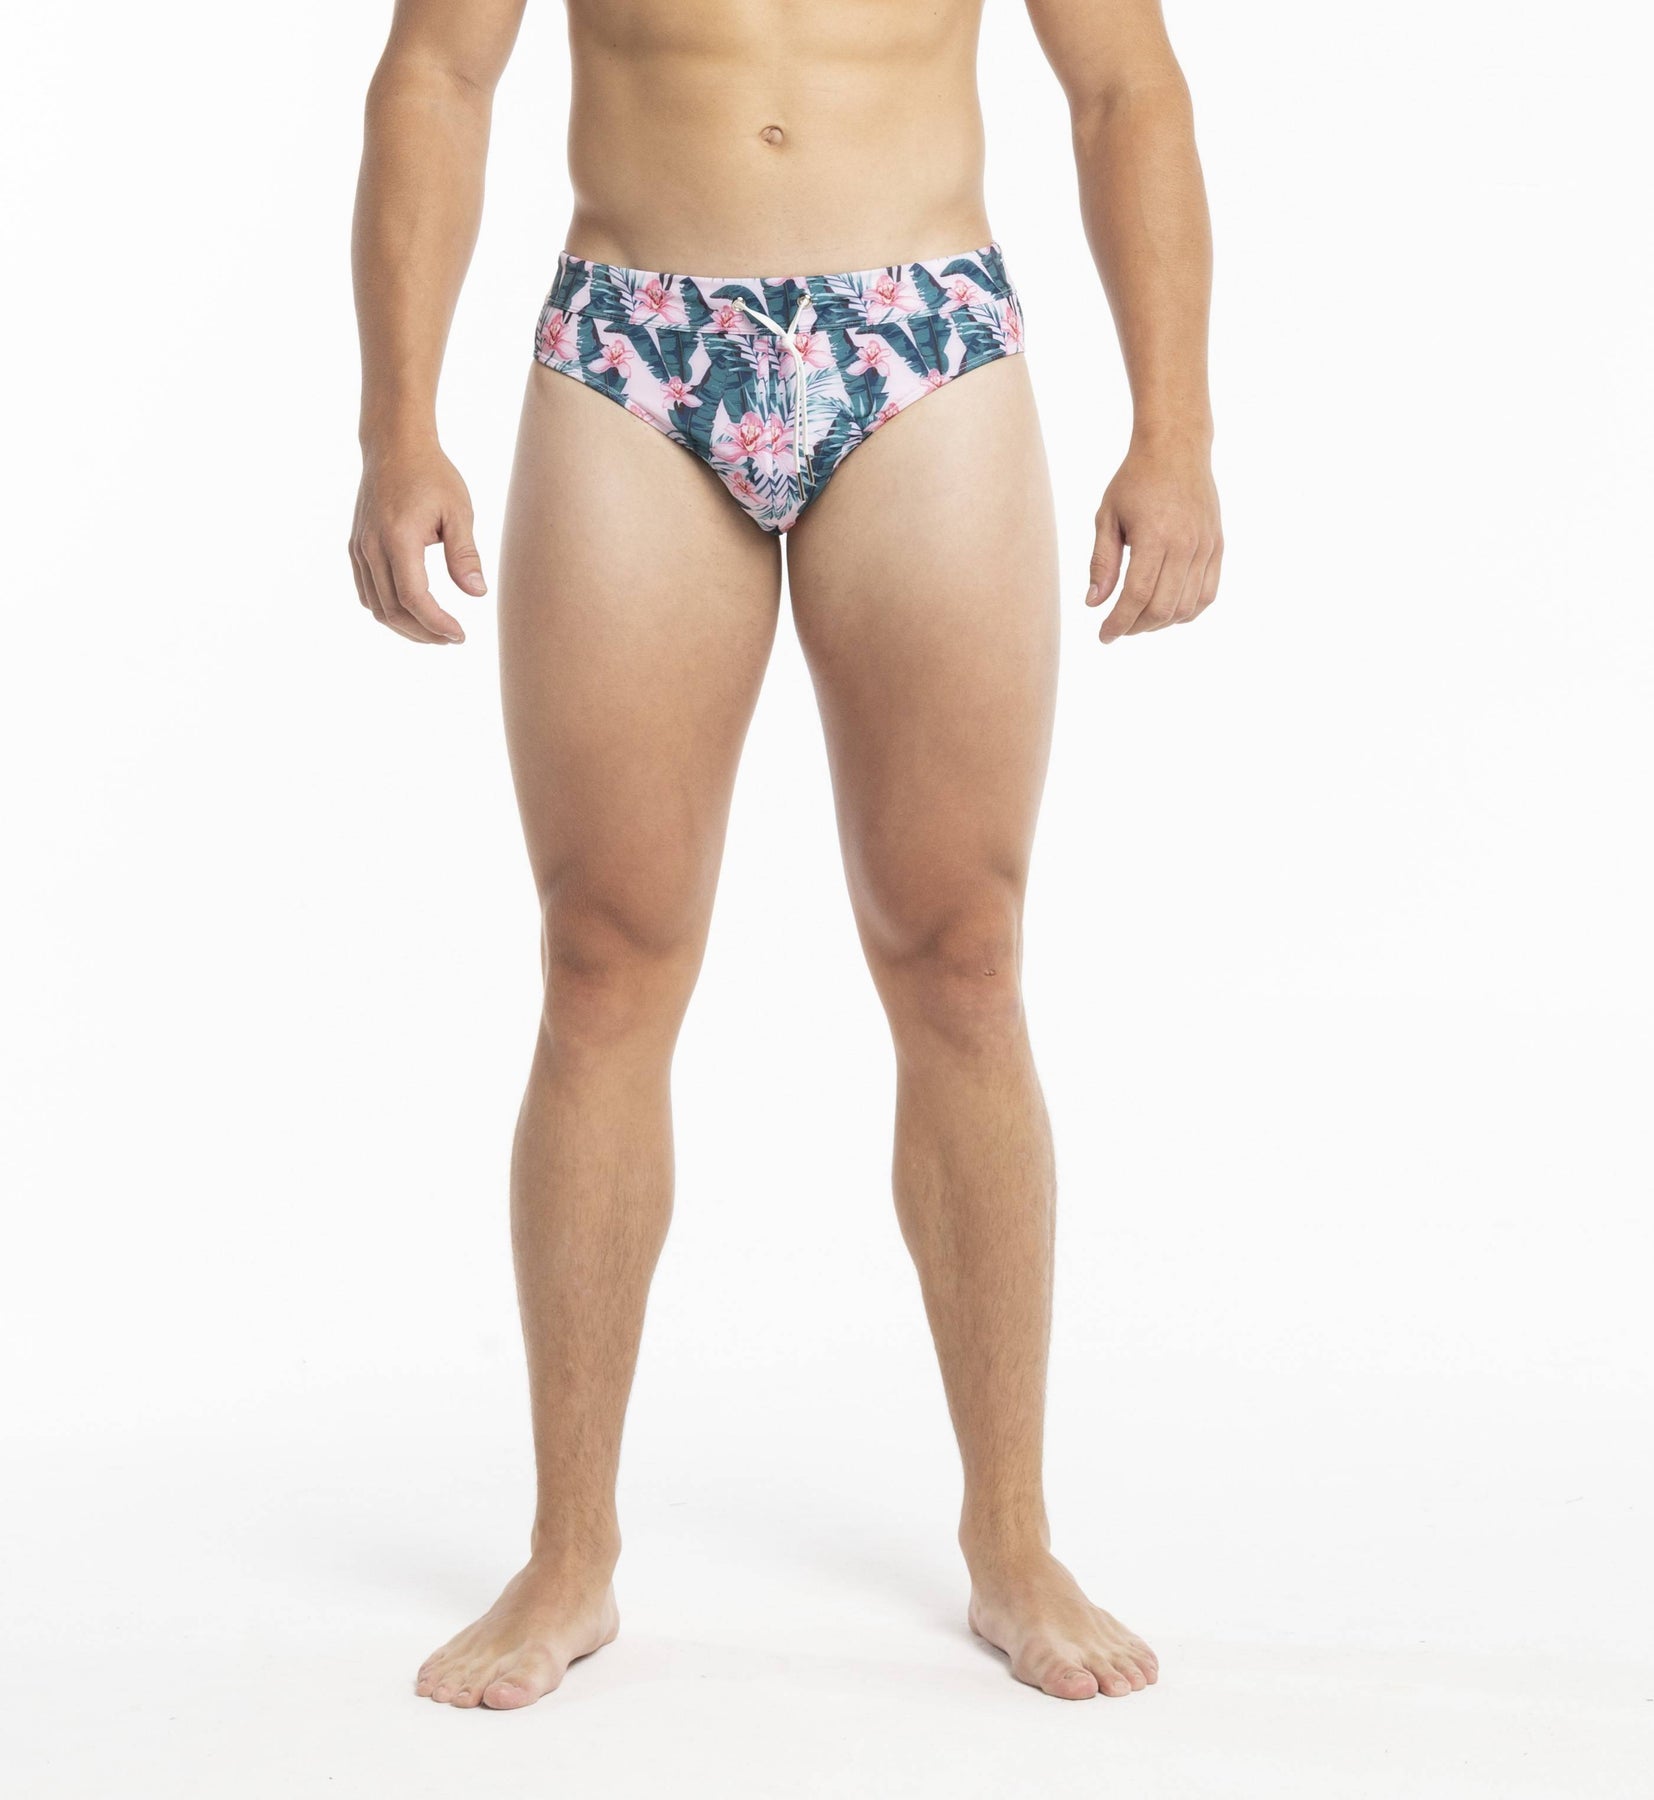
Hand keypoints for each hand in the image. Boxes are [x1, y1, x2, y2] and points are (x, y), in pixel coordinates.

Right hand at [349, 441, 485, 644]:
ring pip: (376, 607)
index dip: (436, 623)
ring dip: (405, 627)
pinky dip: (388, 611)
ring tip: (436, 632)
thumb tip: (476, 593)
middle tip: (453, 638)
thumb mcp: (458, 511)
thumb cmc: (431, 475)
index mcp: (398, 538)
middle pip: (392, 610)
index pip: (413, 598)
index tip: (460, 634)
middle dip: (424, 632)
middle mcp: (372, 547)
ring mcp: (360, 549)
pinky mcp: (356, 548)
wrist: (393, 446)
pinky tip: (413, 614)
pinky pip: (367, 592)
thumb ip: (465, 554)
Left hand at [1086, 440, 1222, 643]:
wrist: (1176, 449)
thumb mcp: (1107, 517)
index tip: (1104, 636)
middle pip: (1163, 607)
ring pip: (1186, 606)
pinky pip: (1207, 594)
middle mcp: (1185, 544)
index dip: (1119, 622)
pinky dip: (1187, 612)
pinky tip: (1167, 612)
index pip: (1137, 595)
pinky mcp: (1217, 546)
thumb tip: (1094, 604)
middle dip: (1136, 627)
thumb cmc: (1135, 480)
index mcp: (1155, 536)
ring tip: (1139, 620)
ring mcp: (1205, 546)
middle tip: (1118, 628)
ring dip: (1160, 623)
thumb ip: (1102, 562)